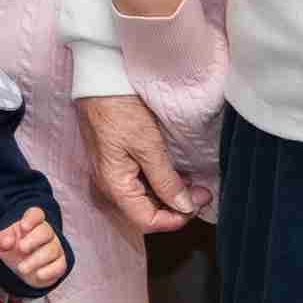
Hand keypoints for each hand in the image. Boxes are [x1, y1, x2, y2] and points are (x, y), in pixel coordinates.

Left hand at [0, 208, 68, 287]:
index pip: (36, 214)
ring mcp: (55, 247)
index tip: (22, 227)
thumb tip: (7, 241)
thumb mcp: (3, 242)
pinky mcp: (59, 263)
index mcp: (32, 223)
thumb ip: (4, 238)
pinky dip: (49, 271)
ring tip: (21, 268)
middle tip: (21, 249)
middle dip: (33, 240)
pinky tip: (38, 275)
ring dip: (36, 259)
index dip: (31, 219)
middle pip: (45, 231)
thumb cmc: (13, 249)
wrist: (22, 267)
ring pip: (52, 250)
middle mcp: (46, 233)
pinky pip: (60, 265)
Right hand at [75, 94, 210, 233]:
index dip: (175, 219)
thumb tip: (184, 207)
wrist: (98, 81)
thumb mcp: (148, 146)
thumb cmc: (119, 110)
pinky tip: (176, 172)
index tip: (198, 204)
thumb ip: (166, 181)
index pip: (147, 221)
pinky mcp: (117, 161)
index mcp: (114, 186)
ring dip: (170, 194)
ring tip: (194, 182)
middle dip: (176, 207)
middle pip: (146, 211)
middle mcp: (111, 185)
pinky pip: (141, 183)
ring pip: (145, 198)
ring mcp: (113, 173)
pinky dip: (161, 182)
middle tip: (203, 191)